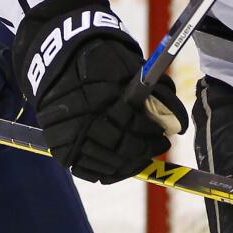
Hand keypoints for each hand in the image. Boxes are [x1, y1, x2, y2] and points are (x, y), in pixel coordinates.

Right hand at [13, 0, 188, 183]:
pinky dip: (106, 171)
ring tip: (141, 157)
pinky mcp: (60, 148)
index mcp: (102, 97)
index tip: (164, 136)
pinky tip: (120, 166)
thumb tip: (176, 118)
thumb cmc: (99, 62)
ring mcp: (70, 136)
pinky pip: (87, 170)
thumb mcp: (125, 65)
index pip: (135, 126)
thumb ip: (150, 90)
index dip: (152, 135)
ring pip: (107, 163)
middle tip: (158, 147)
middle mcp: (84, 119)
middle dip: (145, 150)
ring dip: (129, 164)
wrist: (56, 61)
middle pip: (122, 148)